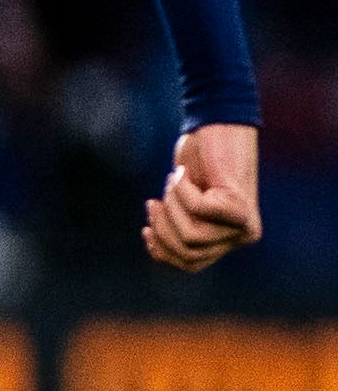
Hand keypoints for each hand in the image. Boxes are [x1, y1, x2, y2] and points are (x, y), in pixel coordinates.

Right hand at [145, 121, 259, 271]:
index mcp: (231, 239)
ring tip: (174, 183)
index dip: (162, 250)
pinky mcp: (241, 207)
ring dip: (172, 205)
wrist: (220, 126)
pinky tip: (183, 174)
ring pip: (191, 236)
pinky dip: (181, 189)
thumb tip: (159, 251)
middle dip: (163, 226)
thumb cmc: (199, 159)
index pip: (190, 264)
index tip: (146, 228)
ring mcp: (245, 224)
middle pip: (187, 252)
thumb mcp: (185, 200)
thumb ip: (183, 226)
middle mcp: (243, 237)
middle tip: (157, 200)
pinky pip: (198, 210)